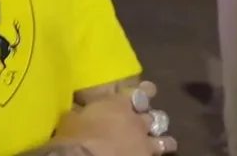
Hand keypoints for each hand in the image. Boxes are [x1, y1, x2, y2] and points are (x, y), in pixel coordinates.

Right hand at [53, 82, 175, 154]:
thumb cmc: (76, 134)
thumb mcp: (72, 117)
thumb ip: (80, 112)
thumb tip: (79, 110)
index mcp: (118, 104)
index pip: (138, 92)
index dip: (145, 90)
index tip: (148, 88)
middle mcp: (137, 121)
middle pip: (154, 116)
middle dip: (152, 117)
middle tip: (149, 118)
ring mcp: (145, 142)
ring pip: (164, 140)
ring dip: (163, 140)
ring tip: (163, 141)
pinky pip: (157, 155)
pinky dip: (153, 154)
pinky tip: (152, 155)